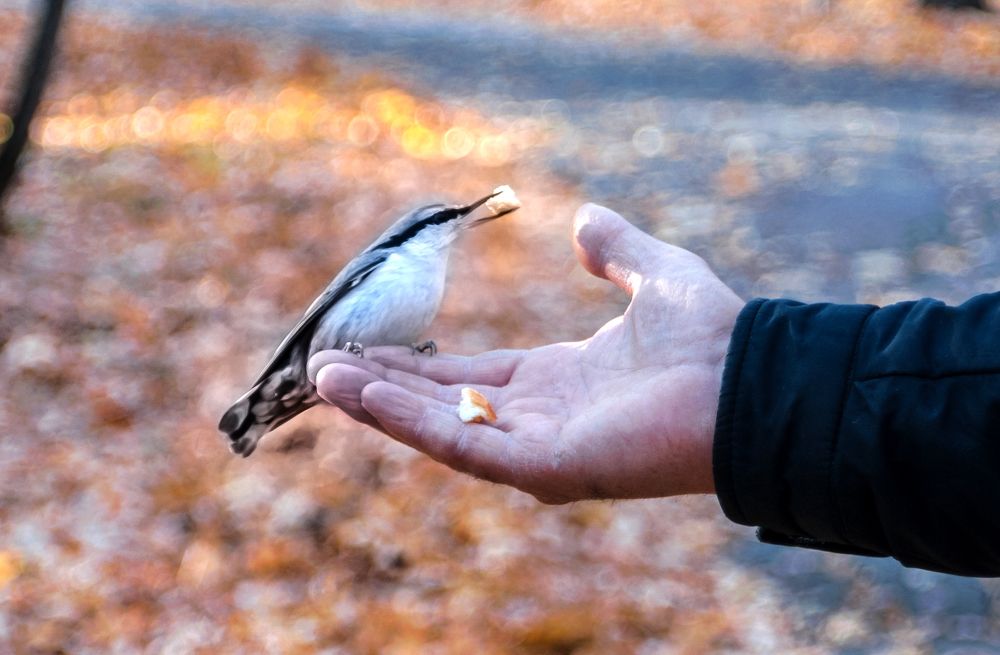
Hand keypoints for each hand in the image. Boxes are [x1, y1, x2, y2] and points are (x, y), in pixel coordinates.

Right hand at [308, 204, 742, 503]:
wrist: (749, 377)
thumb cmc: (711, 333)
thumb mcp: (655, 271)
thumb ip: (617, 248)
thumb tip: (585, 219)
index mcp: (558, 381)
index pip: (470, 377)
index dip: (418, 364)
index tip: (369, 346)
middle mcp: (540, 418)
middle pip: (442, 404)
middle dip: (384, 386)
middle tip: (325, 363)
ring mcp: (539, 445)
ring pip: (440, 427)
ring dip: (380, 405)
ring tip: (325, 377)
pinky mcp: (544, 465)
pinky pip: (462, 445)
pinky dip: (410, 421)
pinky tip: (364, 393)